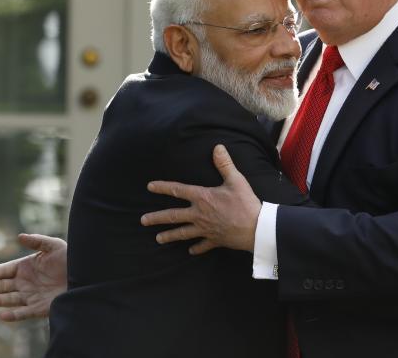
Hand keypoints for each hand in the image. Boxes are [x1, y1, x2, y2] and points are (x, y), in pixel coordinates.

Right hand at [0, 233, 67, 321]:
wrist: (86, 275)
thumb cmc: (70, 258)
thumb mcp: (54, 246)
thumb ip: (37, 241)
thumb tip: (20, 236)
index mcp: (26, 267)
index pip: (4, 271)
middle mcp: (25, 282)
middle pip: (3, 285)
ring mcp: (31, 296)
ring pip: (10, 299)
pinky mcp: (39, 308)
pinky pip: (23, 313)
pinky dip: (13, 316)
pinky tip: (2, 315)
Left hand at [141, 144, 261, 254]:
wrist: (255, 228)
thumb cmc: (245, 203)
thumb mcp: (236, 180)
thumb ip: (224, 164)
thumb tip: (218, 147)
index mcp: (202, 198)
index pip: (178, 190)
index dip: (163, 187)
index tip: (149, 187)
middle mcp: (199, 215)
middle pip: (173, 216)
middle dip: (157, 218)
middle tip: (143, 221)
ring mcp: (205, 229)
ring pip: (183, 233)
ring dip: (170, 236)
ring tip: (158, 239)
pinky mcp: (215, 240)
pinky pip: (202, 245)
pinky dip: (196, 248)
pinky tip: (190, 250)